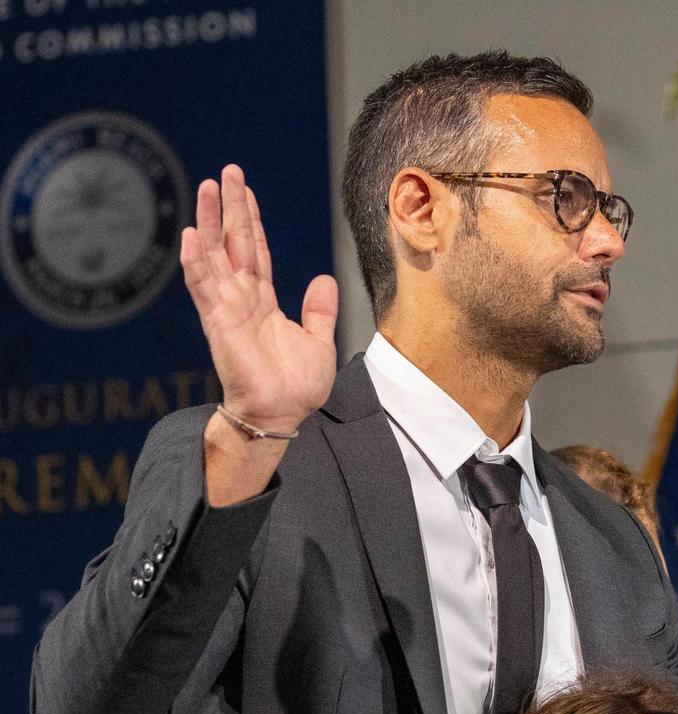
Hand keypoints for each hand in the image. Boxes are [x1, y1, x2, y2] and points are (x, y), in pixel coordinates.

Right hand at [181, 164, 337, 434]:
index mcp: (264, 301)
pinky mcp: (218, 323)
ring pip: (214, 255)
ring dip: (207, 222)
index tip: (244, 191)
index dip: (250, 220)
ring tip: (204, 187)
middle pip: (233, 242)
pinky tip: (190, 235)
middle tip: (225, 172)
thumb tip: (324, 279)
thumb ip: (319, 310)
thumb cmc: (297, 387)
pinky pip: (203, 287)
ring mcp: (227, 308)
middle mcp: (242, 299)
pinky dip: (196, 261)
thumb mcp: (320, 342)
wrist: (281, 414)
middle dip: (229, 207)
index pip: (256, 251)